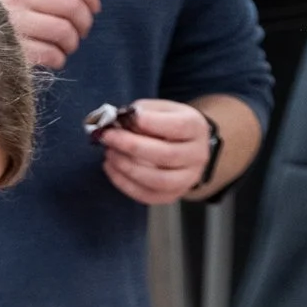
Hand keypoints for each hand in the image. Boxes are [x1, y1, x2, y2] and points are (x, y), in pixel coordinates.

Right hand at [0, 0, 99, 69]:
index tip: (94, 7)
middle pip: (71, 5)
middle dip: (84, 22)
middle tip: (81, 32)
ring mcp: (14, 25)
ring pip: (64, 31)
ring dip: (72, 42)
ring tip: (65, 46)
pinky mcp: (15, 53)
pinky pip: (53, 55)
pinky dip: (60, 59)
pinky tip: (53, 57)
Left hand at [96, 99, 214, 204]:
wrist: (186, 148)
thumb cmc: (169, 125)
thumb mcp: (162, 109)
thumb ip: (144, 112)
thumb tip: (118, 123)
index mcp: (197, 128)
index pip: (178, 126)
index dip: (152, 123)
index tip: (129, 118)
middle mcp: (197, 155)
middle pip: (166, 155)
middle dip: (132, 146)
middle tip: (109, 137)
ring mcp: (187, 180)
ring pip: (157, 180)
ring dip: (128, 168)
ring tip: (109, 154)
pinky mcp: (172, 196)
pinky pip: (148, 196)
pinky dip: (125, 184)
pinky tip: (111, 169)